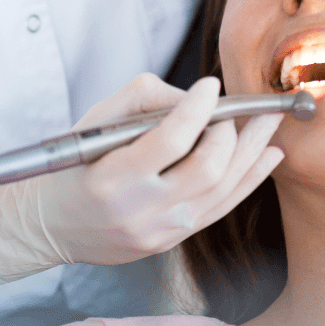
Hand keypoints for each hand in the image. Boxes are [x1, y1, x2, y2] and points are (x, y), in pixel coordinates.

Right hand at [35, 74, 283, 265]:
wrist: (54, 224)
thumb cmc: (75, 164)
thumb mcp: (95, 121)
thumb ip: (143, 99)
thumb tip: (194, 98)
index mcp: (112, 178)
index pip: (170, 140)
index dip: (197, 109)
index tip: (210, 85)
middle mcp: (140, 210)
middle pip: (206, 168)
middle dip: (231, 132)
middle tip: (235, 109)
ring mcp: (160, 230)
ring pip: (223, 188)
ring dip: (253, 151)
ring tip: (270, 122)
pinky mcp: (174, 240)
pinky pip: (222, 207)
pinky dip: (251, 178)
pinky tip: (268, 155)